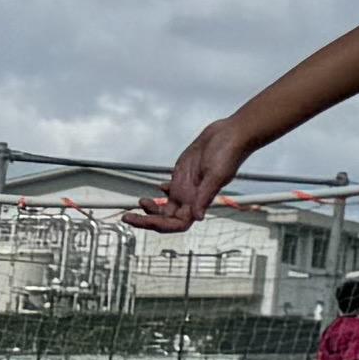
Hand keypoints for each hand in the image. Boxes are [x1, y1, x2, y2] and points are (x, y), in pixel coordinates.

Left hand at [133, 118, 250, 235]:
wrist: (231, 134)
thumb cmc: (229, 152)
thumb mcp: (216, 175)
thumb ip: (205, 196)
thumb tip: (198, 217)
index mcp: (198, 200)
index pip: (177, 223)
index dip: (159, 225)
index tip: (142, 220)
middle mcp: (191, 197)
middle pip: (166, 219)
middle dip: (146, 220)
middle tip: (127, 217)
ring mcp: (187, 187)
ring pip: (165, 207)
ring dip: (150, 209)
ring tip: (138, 202)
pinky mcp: (184, 175)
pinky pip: (170, 191)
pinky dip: (161, 192)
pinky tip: (158, 186)